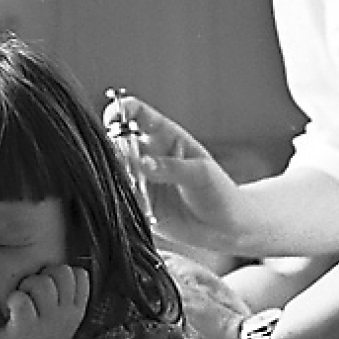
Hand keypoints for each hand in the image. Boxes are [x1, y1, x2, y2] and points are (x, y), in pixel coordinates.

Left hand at [0, 265, 89, 338]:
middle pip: (62, 271)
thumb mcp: (62, 322)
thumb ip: (64, 298)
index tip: (51, 287)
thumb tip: (56, 269)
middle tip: (33, 293)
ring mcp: (45, 322)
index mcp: (75, 310)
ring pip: (42, 282)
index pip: (80, 274)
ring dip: (26, 286)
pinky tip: (10, 310)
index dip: (63, 273)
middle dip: (45, 275)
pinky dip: (13, 299)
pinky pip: (21, 299)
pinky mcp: (23, 328)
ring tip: (21, 302)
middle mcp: (65, 315)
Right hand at [102, 95, 247, 250]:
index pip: (138, 114)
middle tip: (127, 163)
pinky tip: (142, 208)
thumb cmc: (220, 192)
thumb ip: (171, 168)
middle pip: (119, 142)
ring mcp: (143, 179)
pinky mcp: (140, 204)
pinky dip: (122, 201)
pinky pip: (122, 199)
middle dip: (114, 150)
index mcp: (166, 137)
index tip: (111, 119)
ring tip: (138, 189)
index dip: (121, 111)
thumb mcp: (201, 174)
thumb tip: (142, 163)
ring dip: (118, 178)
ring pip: (116, 171)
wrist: (226, 228)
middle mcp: (150, 155)